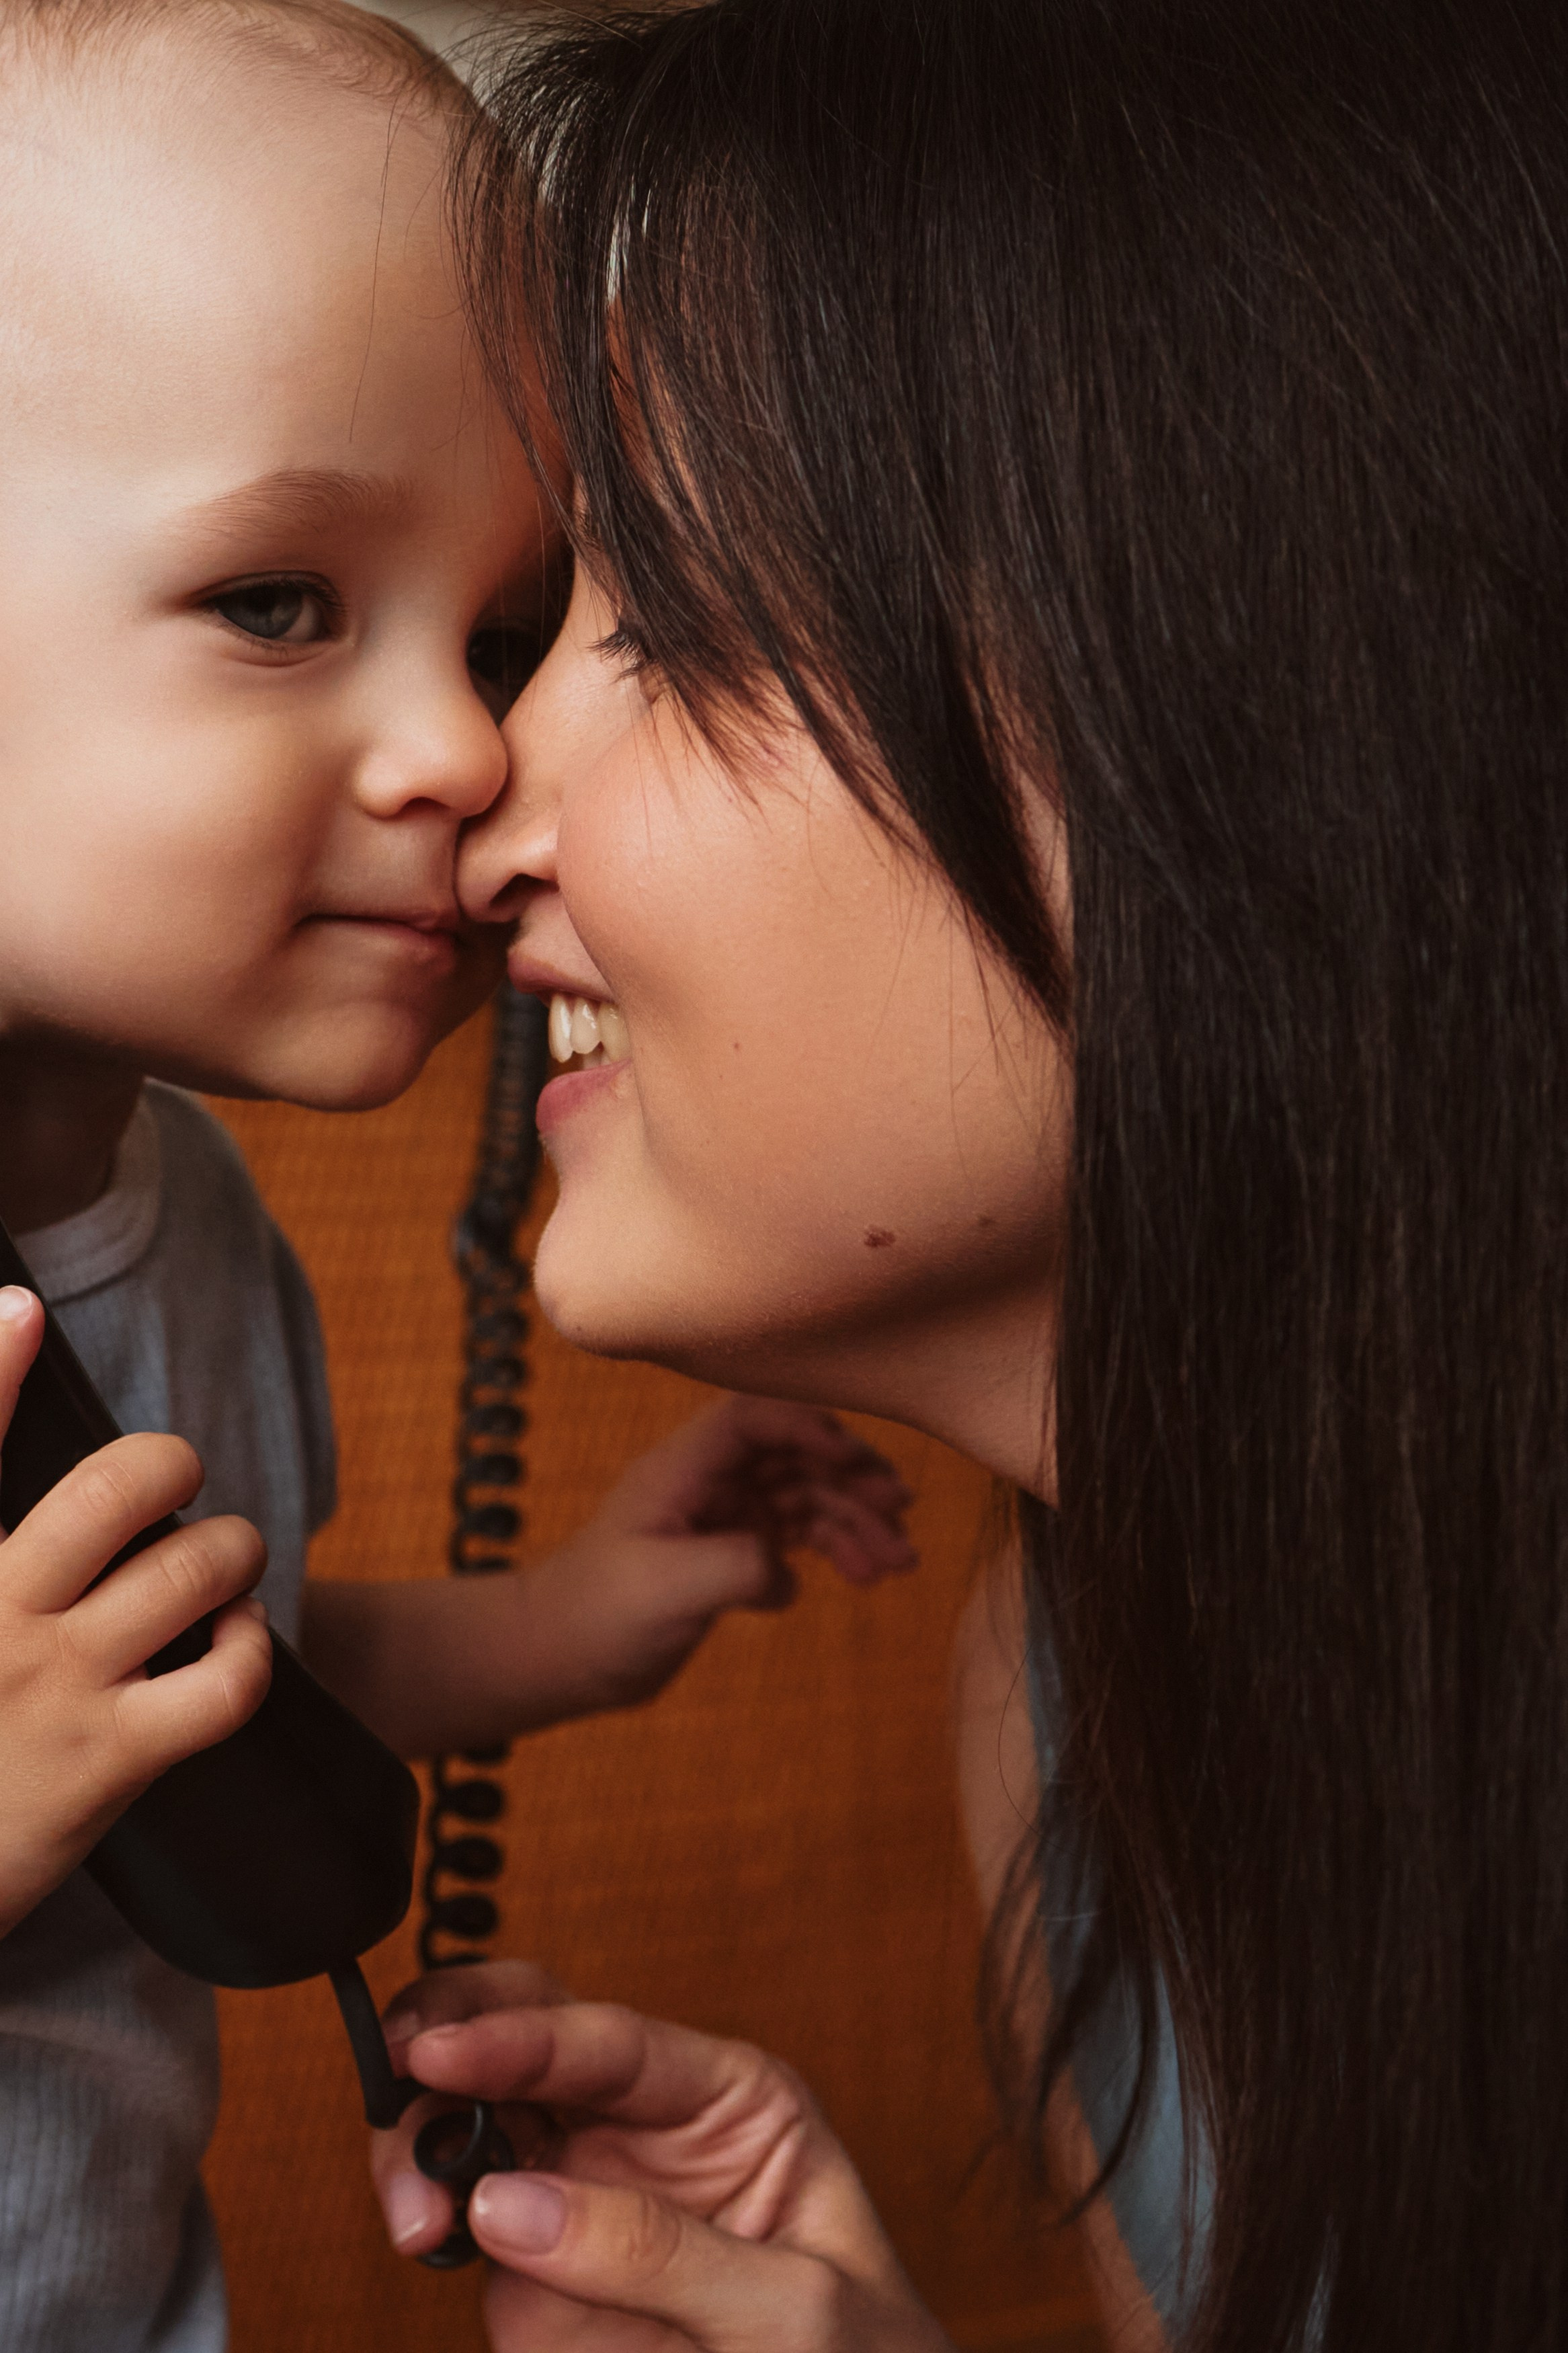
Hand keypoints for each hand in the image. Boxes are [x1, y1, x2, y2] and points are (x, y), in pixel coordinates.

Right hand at [0, 1286, 272, 1937]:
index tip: (25, 1313)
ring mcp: (51, 1685)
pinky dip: (250, 1653)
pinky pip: (221, 1685)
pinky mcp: (105, 1760)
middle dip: (166, 1466)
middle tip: (174, 1482)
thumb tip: (9, 1351)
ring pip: (188, 1573)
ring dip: (229, 1553)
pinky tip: (231, 1648)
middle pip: (112, 1492)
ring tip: (221, 1569)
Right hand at [372, 1962, 954, 2351]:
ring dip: (418, 2137)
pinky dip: (425, 2216)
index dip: (518, 2036)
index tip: (439, 2050)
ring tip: (412, 2208)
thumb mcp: (794, 2302)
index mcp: (727, 2101)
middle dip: (448, 2039)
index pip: (610, 2042)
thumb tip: (508, 2205)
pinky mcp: (543, 2277)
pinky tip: (421, 2235)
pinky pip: (466, 2227)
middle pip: (526, 2040)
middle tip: (394, 2071)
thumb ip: (658, 2250)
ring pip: (473, 2120)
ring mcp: (586, 2199)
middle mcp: (646, 2132)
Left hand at [523, 1395, 916, 1714]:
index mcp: (683, 1468)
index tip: (855, 1461)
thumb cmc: (597, 1615)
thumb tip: (788, 1571)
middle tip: (902, 1516)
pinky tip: (859, 1580)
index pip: (756, 1418)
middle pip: (796, 1456)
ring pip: (805, 1499)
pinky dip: (833, 1552)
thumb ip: (736, 1567)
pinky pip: (797, 1538)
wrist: (557, 1658)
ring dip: (854, 1524)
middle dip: (853, 1481)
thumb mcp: (666, 1589)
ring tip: (898, 1565)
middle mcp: (708, 1482)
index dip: (810, 1427)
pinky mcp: (731, 1554)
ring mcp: (723, 1515)